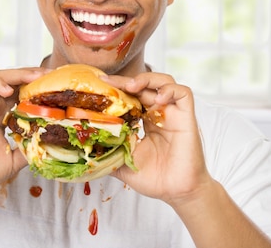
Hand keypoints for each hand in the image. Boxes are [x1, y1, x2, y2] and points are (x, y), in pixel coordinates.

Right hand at [0, 67, 49, 192]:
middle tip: (53, 76)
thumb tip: (50, 147)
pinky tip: (8, 89)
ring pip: (1, 77)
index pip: (25, 94)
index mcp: (5, 115)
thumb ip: (28, 150)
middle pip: (17, 81)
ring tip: (36, 77)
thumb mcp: (12, 161)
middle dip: (35, 76)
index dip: (41, 89)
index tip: (59, 89)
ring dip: (19, 74)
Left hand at [107, 72, 210, 206]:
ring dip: (147, 79)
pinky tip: (157, 100)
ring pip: (164, 82)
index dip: (117, 88)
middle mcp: (159, 113)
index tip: (100, 84)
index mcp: (145, 121)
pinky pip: (183, 94)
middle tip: (110, 82)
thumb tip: (83, 151)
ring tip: (132, 87)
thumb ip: (109, 153)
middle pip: (145, 85)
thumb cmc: (155, 179)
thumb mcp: (124, 163)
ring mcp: (173, 114)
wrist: (177, 192)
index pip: (132, 96)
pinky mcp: (186, 117)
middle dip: (126, 81)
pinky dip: (169, 90)